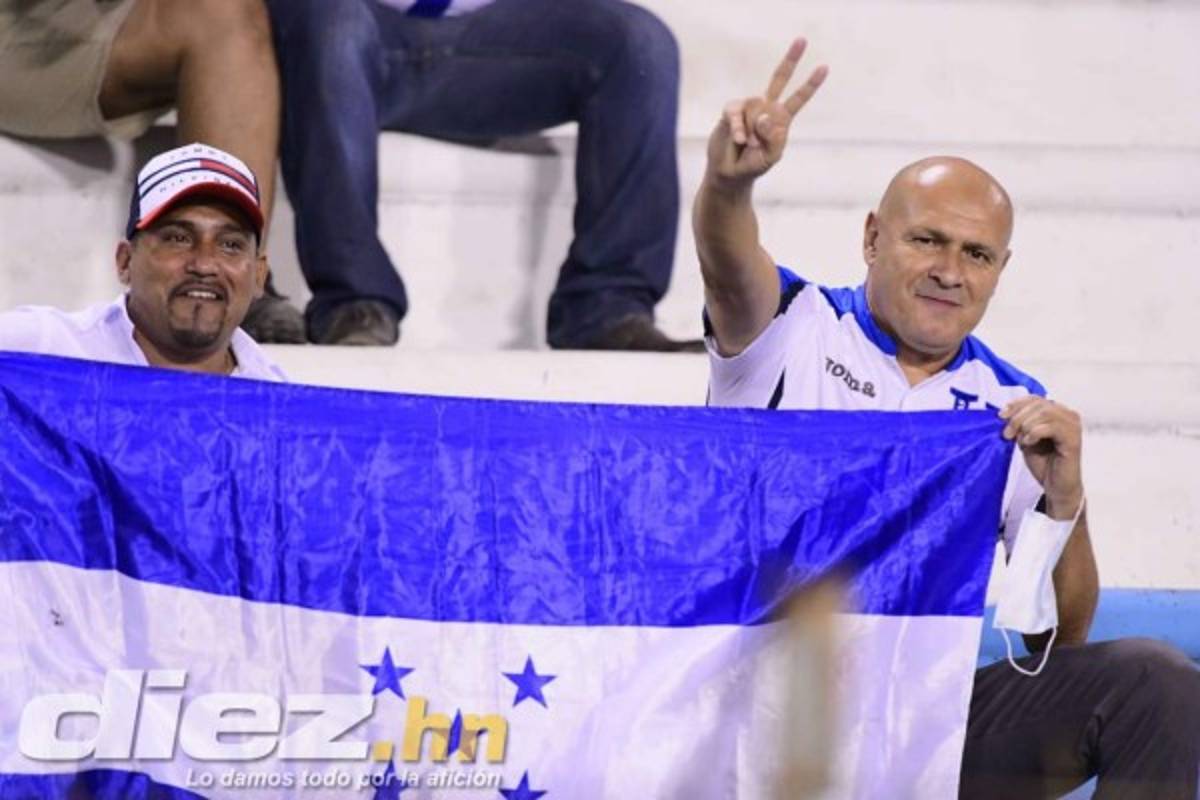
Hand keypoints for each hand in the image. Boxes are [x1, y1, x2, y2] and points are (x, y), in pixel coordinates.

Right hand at [705, 38, 827, 188]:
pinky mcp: (731, 111)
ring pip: (757, 107)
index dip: (811, 84)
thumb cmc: (753, 164)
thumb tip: (765, 116)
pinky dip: (739, 128)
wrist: (730, 172)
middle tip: (802, 40)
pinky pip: (737, 113)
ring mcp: (749, 108)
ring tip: (749, 145)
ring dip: (753, 130)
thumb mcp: (771, 156)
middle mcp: (766, 108)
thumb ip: (773, 137)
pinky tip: (739, 140)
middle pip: (779, 78)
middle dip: (791, 60)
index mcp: (781, 119)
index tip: (825, 67)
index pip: (798, 98)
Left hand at [1000, 397, 1084, 519]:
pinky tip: (1028, 443)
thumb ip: (1020, 424)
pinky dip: (1034, 433)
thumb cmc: (1044, 463)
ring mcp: (1073, 426)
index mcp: (1057, 412)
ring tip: (1019, 441)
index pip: (1035, 398)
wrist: (1055, 486)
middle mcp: (1068, 415)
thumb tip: (1005, 412)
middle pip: (1038, 404)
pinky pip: (1051, 427)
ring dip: (1025, 426)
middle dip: (1017, 417)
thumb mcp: (1025, 438)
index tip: (1000, 415)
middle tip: (1007, 434)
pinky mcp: (1073, 439)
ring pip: (1044, 412)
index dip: (1016, 404)